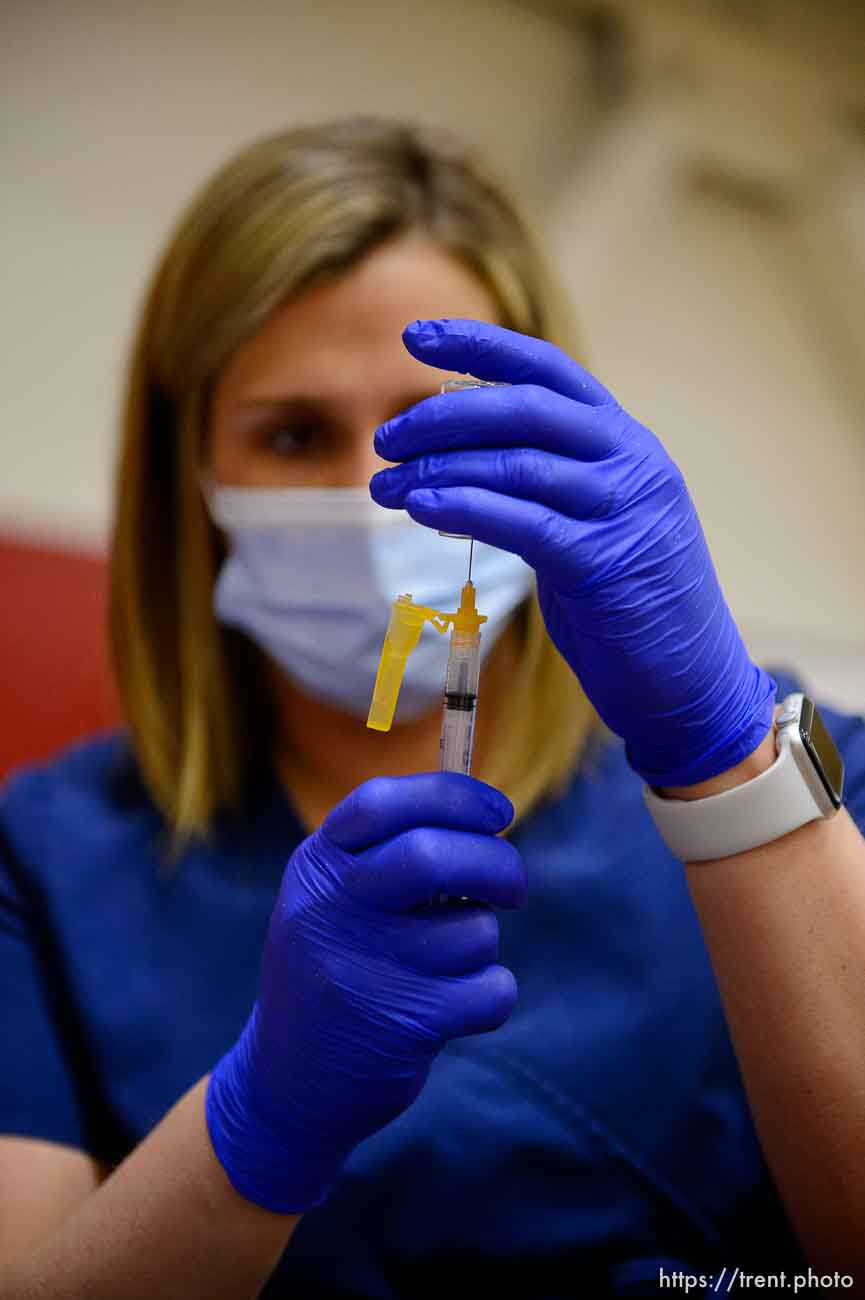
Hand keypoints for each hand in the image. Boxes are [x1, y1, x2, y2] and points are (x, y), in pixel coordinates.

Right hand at [205, 772, 523, 1213]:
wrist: (285, 1083)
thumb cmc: (332, 966)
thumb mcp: (329, 897)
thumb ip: (387, 851)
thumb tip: (484, 812)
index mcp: (316, 868)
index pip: (382, 802)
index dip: (454, 797)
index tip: (498, 811)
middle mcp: (332, 911)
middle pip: (432, 855)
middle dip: (496, 864)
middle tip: (513, 885)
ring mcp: (365, 970)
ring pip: (475, 930)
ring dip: (479, 945)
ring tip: (441, 967)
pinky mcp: (405, 1025)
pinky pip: (492, 988)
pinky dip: (491, 995)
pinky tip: (453, 1008)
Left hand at [370, 319, 774, 786]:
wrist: (692, 684)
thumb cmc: (632, 605)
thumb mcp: (597, 523)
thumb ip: (548, 484)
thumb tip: (457, 463)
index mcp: (627, 443)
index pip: (548, 371)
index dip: (479, 345)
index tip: (415, 337)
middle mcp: (631, 462)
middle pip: (523, 408)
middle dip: (442, 415)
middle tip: (385, 439)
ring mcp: (622, 510)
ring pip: (516, 463)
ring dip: (437, 468)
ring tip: (386, 484)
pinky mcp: (604, 563)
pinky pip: (521, 521)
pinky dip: (464, 507)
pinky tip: (423, 506)